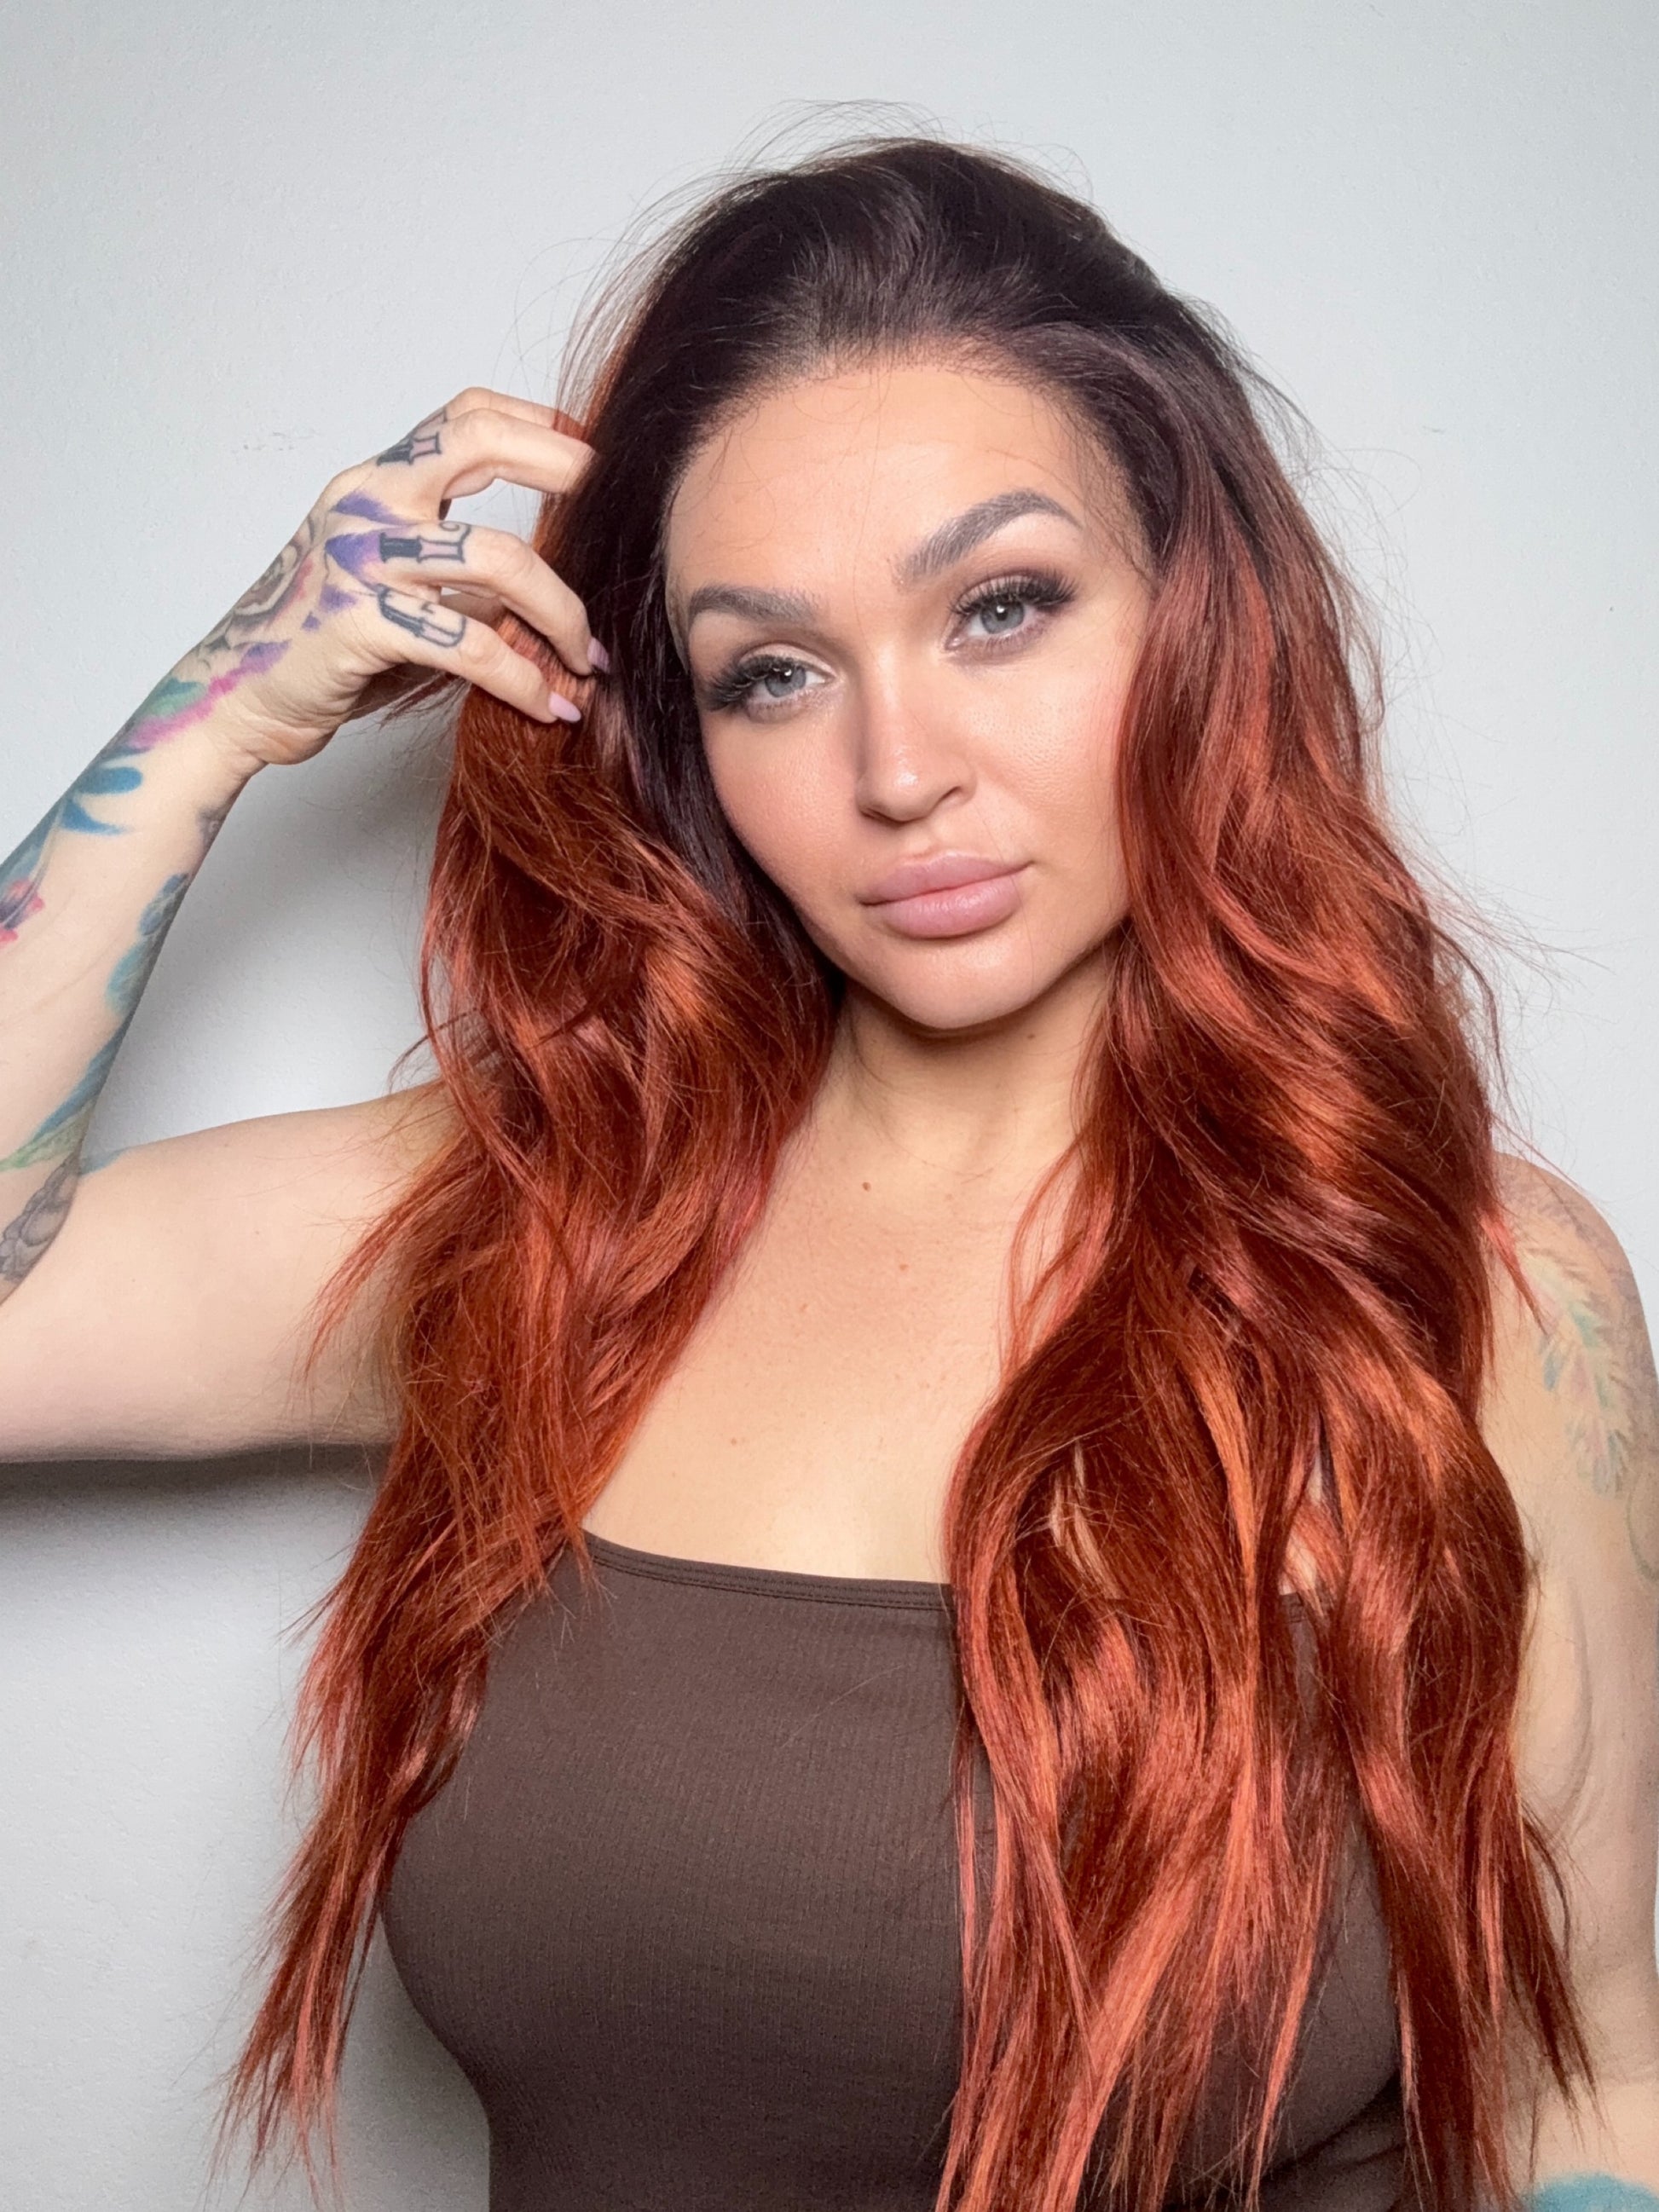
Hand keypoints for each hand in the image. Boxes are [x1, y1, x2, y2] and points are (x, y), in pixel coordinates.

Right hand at [188, 387, 603, 770]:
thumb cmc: (326, 644)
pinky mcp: (360, 623)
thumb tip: (550, 590)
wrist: (239, 696)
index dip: (539, 424)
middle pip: (480, 443)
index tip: (594, 458)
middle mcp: (367, 502)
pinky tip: (550, 706)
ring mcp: (361, 558)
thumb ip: (461, 573)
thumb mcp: (399, 587)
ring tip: (590, 657)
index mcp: (377, 482)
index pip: (466, 416)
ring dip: (562, 611)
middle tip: (621, 521)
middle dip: (565, 471)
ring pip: (497, 558)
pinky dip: (522, 679)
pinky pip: (469, 644)